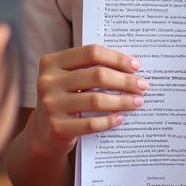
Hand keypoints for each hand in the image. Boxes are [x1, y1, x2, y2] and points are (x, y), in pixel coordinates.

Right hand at [29, 44, 148, 157]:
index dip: (116, 58)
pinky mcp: (57, 128)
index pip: (91, 53)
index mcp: (52, 62)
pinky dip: (109, 120)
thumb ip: (90, 68)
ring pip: (96, 100)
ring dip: (122, 101)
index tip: (136, 66)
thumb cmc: (65, 98)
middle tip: (142, 85)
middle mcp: (48, 81)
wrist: (43, 132)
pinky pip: (91, 123)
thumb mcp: (69, 77)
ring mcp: (51, 105)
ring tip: (138, 102)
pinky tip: (121, 118)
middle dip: (124, 80)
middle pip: (97, 75)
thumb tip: (131, 67)